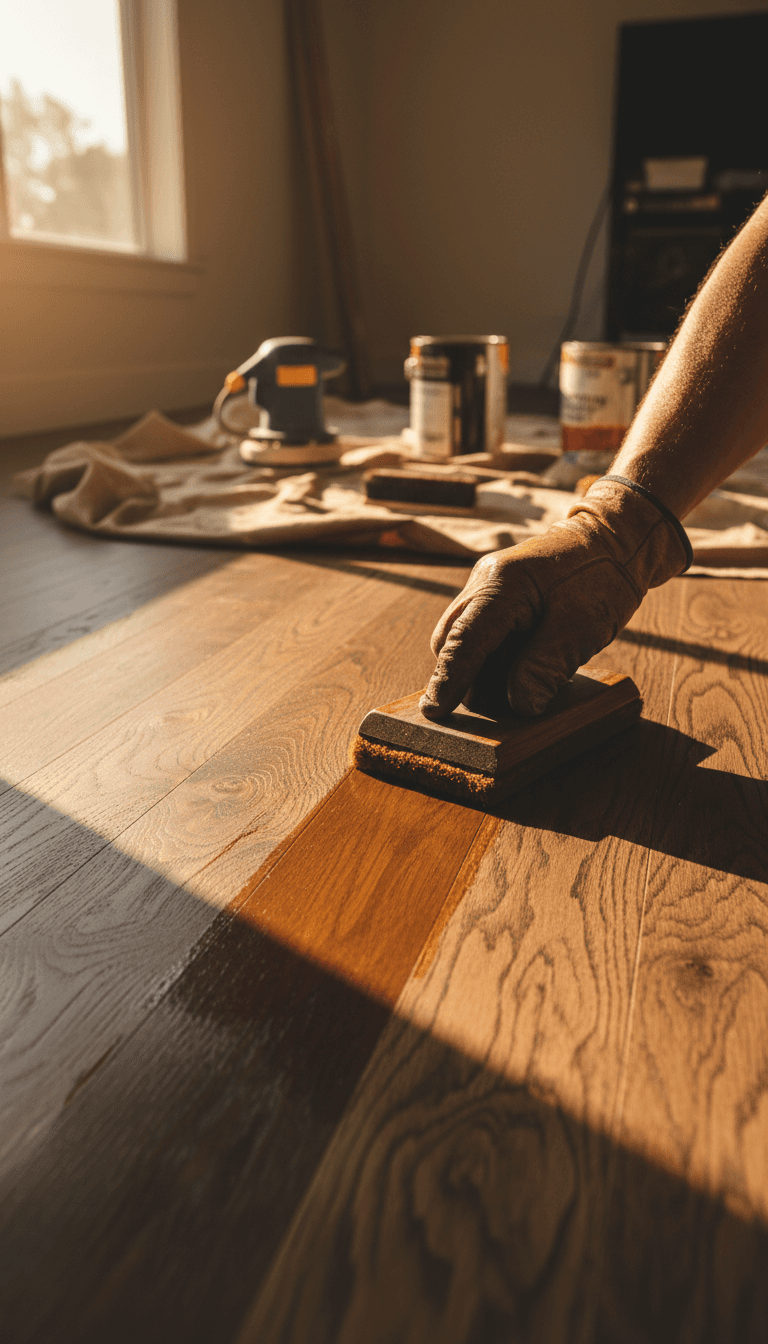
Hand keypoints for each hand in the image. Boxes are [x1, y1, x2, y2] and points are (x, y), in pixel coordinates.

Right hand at [420, 477, 688, 718]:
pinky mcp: (497, 596)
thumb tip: (520, 705)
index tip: (435, 712)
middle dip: (468, 678)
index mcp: (501, 585)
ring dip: (486, 669)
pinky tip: (525, 664)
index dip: (448, 680)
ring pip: (465, 640)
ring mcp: (486, 587)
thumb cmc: (602, 577)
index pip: (463, 641)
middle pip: (453, 642)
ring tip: (526, 679)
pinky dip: (497, 657)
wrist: (615, 540)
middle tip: (504, 706)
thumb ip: (546, 666)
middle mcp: (484, 583)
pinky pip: (483, 634)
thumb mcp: (582, 627)